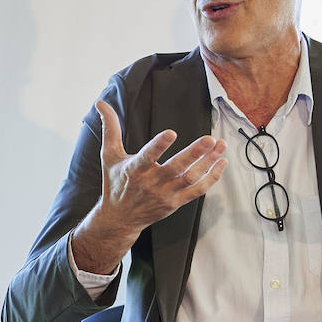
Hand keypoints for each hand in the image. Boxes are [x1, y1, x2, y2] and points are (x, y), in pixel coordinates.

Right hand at [73, 101, 226, 272]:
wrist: (120, 218)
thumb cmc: (115, 182)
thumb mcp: (109, 155)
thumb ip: (110, 128)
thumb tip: (100, 103)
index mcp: (134, 169)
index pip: (147, 156)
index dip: (159, 146)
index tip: (171, 133)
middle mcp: (150, 183)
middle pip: (176, 168)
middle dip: (194, 153)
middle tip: (209, 139)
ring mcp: (165, 194)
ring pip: (190, 178)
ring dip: (208, 162)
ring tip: (220, 145)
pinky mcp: (175, 203)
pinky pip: (197, 191)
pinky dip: (211, 178)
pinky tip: (221, 163)